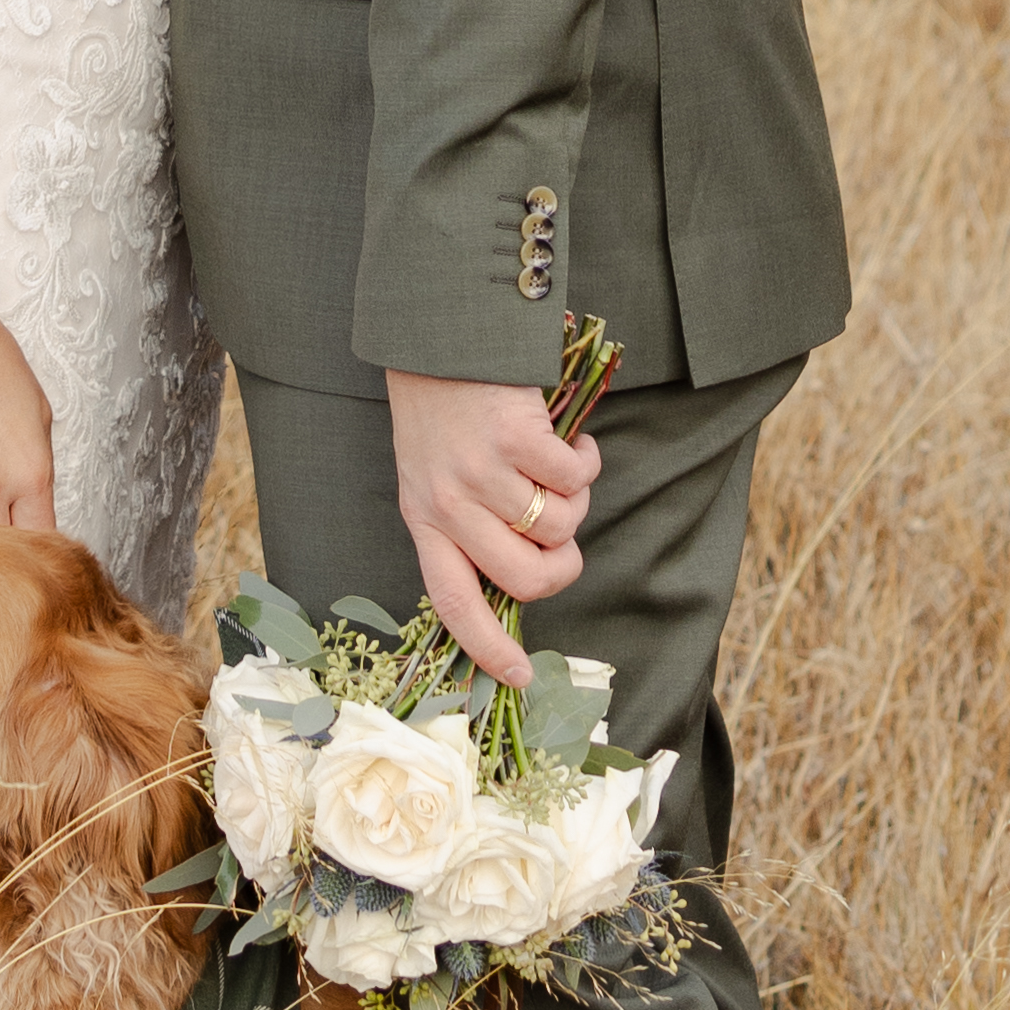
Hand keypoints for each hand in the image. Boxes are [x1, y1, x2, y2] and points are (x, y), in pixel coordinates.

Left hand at [385, 365, 597, 691]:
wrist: (438, 332)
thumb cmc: (441, 408)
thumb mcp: (432, 473)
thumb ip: (468, 522)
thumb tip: (530, 570)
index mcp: (423, 519)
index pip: (453, 602)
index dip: (487, 646)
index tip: (516, 677)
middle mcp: (449, 503)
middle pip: (527, 578)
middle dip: (564, 566)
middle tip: (566, 538)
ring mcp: (482, 472)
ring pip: (561, 527)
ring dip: (575, 499)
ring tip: (557, 465)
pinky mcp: (518, 438)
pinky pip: (575, 477)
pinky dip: (586, 461)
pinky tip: (571, 439)